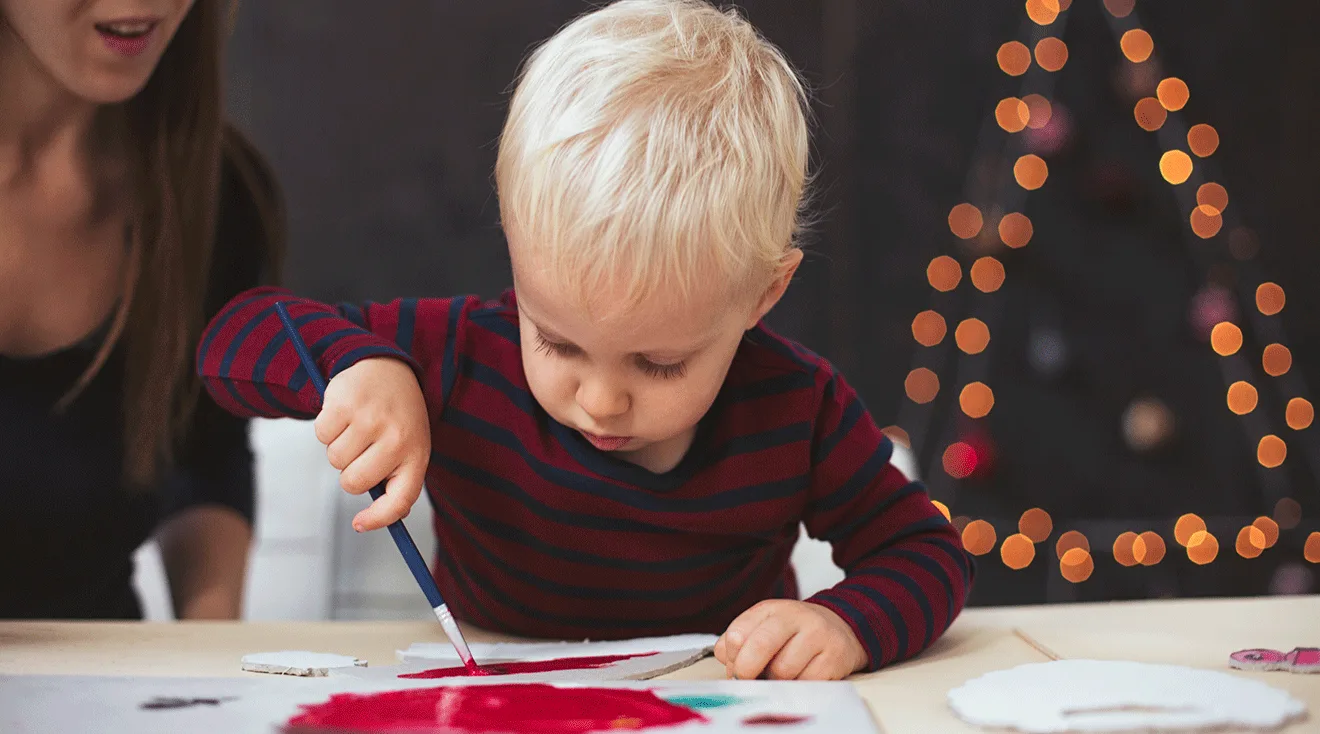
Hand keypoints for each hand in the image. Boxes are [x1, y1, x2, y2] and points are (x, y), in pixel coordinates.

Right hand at [314, 357, 430, 531]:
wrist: (389, 369)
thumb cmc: (397, 417)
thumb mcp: (408, 446)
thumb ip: (396, 481)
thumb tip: (371, 521)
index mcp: (417, 454)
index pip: (400, 500)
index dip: (378, 519)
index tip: (359, 524)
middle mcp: (397, 438)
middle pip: (353, 483)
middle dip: (350, 471)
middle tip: (363, 449)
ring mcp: (371, 420)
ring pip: (334, 460)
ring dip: (339, 446)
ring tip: (357, 425)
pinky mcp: (346, 404)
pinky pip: (321, 436)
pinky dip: (327, 428)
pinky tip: (346, 413)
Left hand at [714, 600, 867, 679]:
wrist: (842, 627)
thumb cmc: (795, 633)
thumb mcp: (765, 627)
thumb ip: (740, 643)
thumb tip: (729, 667)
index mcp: (770, 609)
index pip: (737, 634)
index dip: (730, 658)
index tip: (734, 667)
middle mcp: (794, 617)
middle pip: (759, 647)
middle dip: (746, 671)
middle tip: (747, 679)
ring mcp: (817, 636)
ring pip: (782, 671)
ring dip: (776, 681)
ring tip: (781, 674)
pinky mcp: (834, 658)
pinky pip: (805, 683)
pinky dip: (797, 686)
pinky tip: (801, 676)